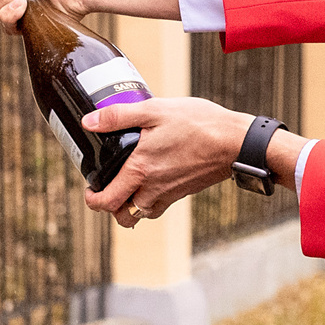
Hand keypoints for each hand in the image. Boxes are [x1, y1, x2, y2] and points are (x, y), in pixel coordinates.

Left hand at [83, 95, 252, 226]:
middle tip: (103, 191)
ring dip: (128, 207)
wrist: (235, 142)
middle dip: (107, 207)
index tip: (89, 189)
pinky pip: (158, 208)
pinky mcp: (183, 193)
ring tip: (125, 188)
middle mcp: (153, 188)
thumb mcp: (155, 110)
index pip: (107, 201)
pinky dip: (148, 203)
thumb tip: (88, 122)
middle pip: (121, 215)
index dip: (92, 199)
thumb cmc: (199, 124)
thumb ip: (119, 116)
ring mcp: (169, 193)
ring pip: (140, 214)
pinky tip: (150, 184)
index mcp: (140, 169)